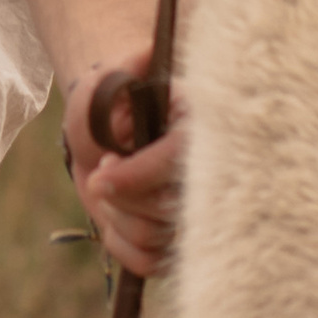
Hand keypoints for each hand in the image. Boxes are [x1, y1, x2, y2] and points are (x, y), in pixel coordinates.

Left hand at [61, 63, 186, 276]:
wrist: (109, 128)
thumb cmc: (113, 99)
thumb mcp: (115, 77)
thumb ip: (130, 67)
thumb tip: (144, 54)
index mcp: (206, 130)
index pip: (180, 161)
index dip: (139, 173)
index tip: (104, 170)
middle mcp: (213, 176)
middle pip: (169, 210)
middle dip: (124, 196)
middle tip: (104, 168)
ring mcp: (199, 214)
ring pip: (155, 238)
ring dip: (117, 216)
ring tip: (107, 184)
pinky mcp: (179, 244)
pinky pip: (149, 263)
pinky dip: (121, 243)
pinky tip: (113, 215)